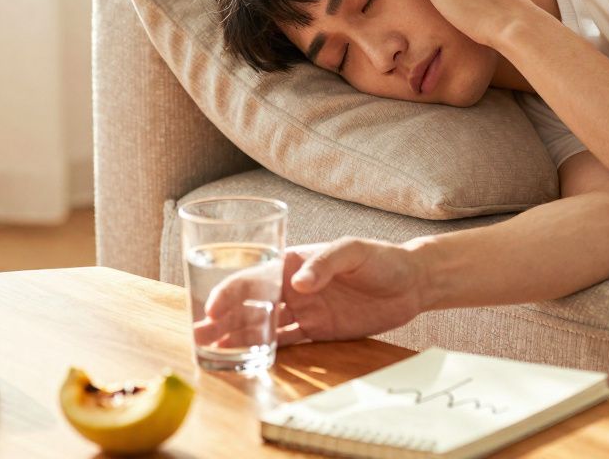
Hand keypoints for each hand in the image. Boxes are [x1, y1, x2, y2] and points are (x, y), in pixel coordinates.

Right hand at [193, 237, 427, 346]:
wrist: (412, 282)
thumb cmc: (382, 258)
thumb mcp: (355, 251)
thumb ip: (326, 264)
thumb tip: (299, 282)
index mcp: (293, 261)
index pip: (253, 275)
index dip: (229, 291)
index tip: (212, 308)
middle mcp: (292, 285)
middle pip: (250, 302)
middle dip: (222, 317)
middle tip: (196, 334)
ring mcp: (303, 309)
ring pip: (262, 324)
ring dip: (236, 335)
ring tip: (210, 349)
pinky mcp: (318, 329)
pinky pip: (286, 341)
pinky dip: (266, 349)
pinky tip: (245, 357)